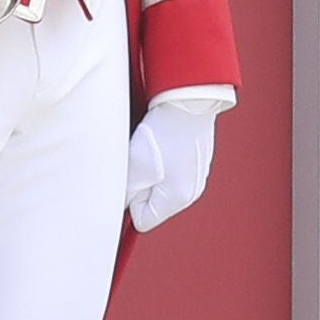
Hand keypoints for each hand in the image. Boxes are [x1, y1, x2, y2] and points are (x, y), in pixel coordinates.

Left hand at [125, 100, 218, 231]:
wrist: (189, 99)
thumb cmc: (164, 131)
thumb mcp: (135, 166)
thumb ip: (126, 194)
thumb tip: (122, 206)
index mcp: (178, 200)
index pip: (142, 220)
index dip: (130, 199)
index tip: (132, 176)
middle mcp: (192, 192)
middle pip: (152, 202)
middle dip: (141, 184)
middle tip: (142, 159)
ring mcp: (197, 175)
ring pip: (160, 184)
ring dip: (151, 170)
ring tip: (154, 147)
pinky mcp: (197, 160)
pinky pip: (171, 169)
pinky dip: (163, 158)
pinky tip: (165, 140)